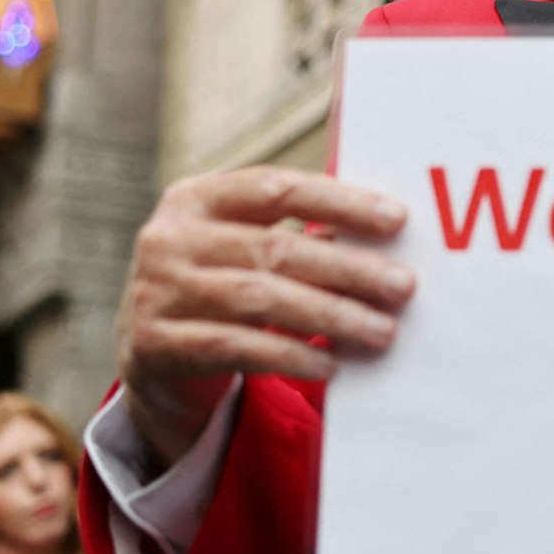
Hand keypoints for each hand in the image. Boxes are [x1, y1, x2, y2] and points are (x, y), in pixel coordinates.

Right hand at [117, 166, 415, 468]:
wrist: (149, 356)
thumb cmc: (221, 286)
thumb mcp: (243, 250)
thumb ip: (299, 237)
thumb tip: (388, 243)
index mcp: (196, 198)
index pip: (277, 189)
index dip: (340, 201)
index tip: (397, 219)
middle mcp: (168, 239)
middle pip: (275, 249)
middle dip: (348, 269)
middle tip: (404, 286)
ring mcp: (155, 292)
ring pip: (260, 299)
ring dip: (330, 316)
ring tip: (382, 331)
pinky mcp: (154, 345)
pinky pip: (236, 348)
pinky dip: (290, 356)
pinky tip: (332, 364)